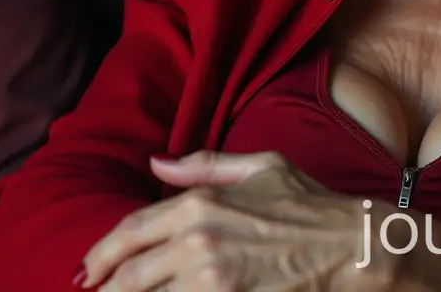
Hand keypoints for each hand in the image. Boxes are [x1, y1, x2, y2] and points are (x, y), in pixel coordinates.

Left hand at [77, 150, 380, 291]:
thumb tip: (155, 162)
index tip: (87, 270)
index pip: (131, 231)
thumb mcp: (260, 167)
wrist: (353, 246)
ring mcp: (213, 279)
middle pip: (130, 277)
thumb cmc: (310, 206)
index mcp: (201, 203)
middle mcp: (199, 241)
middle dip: (105, 289)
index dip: (101, 253)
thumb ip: (203, 163)